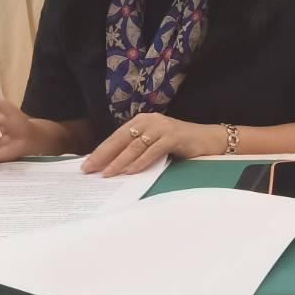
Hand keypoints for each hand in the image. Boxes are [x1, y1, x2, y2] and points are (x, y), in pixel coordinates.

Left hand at [82, 113, 217, 176]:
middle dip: (104, 156)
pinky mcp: (173, 137)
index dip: (101, 150)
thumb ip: (137, 147)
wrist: (207, 138)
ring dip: (119, 161)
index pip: (116, 136)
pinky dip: (140, 162)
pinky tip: (130, 171)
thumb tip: (111, 162)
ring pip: (135, 146)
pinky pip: (153, 151)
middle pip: (122, 140)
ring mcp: (162, 128)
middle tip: (90, 169)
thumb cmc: (179, 142)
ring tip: (107, 173)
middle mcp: (150, 121)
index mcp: (142, 121)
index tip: (87, 164)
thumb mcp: (154, 141)